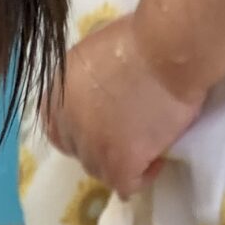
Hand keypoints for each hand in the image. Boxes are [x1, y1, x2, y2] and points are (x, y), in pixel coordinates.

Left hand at [46, 15, 203, 198]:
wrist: (168, 48)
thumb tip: (99, 94)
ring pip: (100, 171)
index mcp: (58, 91)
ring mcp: (91, 144)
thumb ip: (88, 80)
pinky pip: (126, 186)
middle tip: (129, 138)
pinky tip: (157, 160)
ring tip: (147, 148)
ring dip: (121, 164)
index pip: (56, 128)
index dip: (78, 133)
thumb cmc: (143, 38)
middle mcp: (68, 120)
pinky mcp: (119, 161)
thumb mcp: (96, 52)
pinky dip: (142, 177)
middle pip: (78, 152)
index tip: (102, 129)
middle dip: (101, 149)